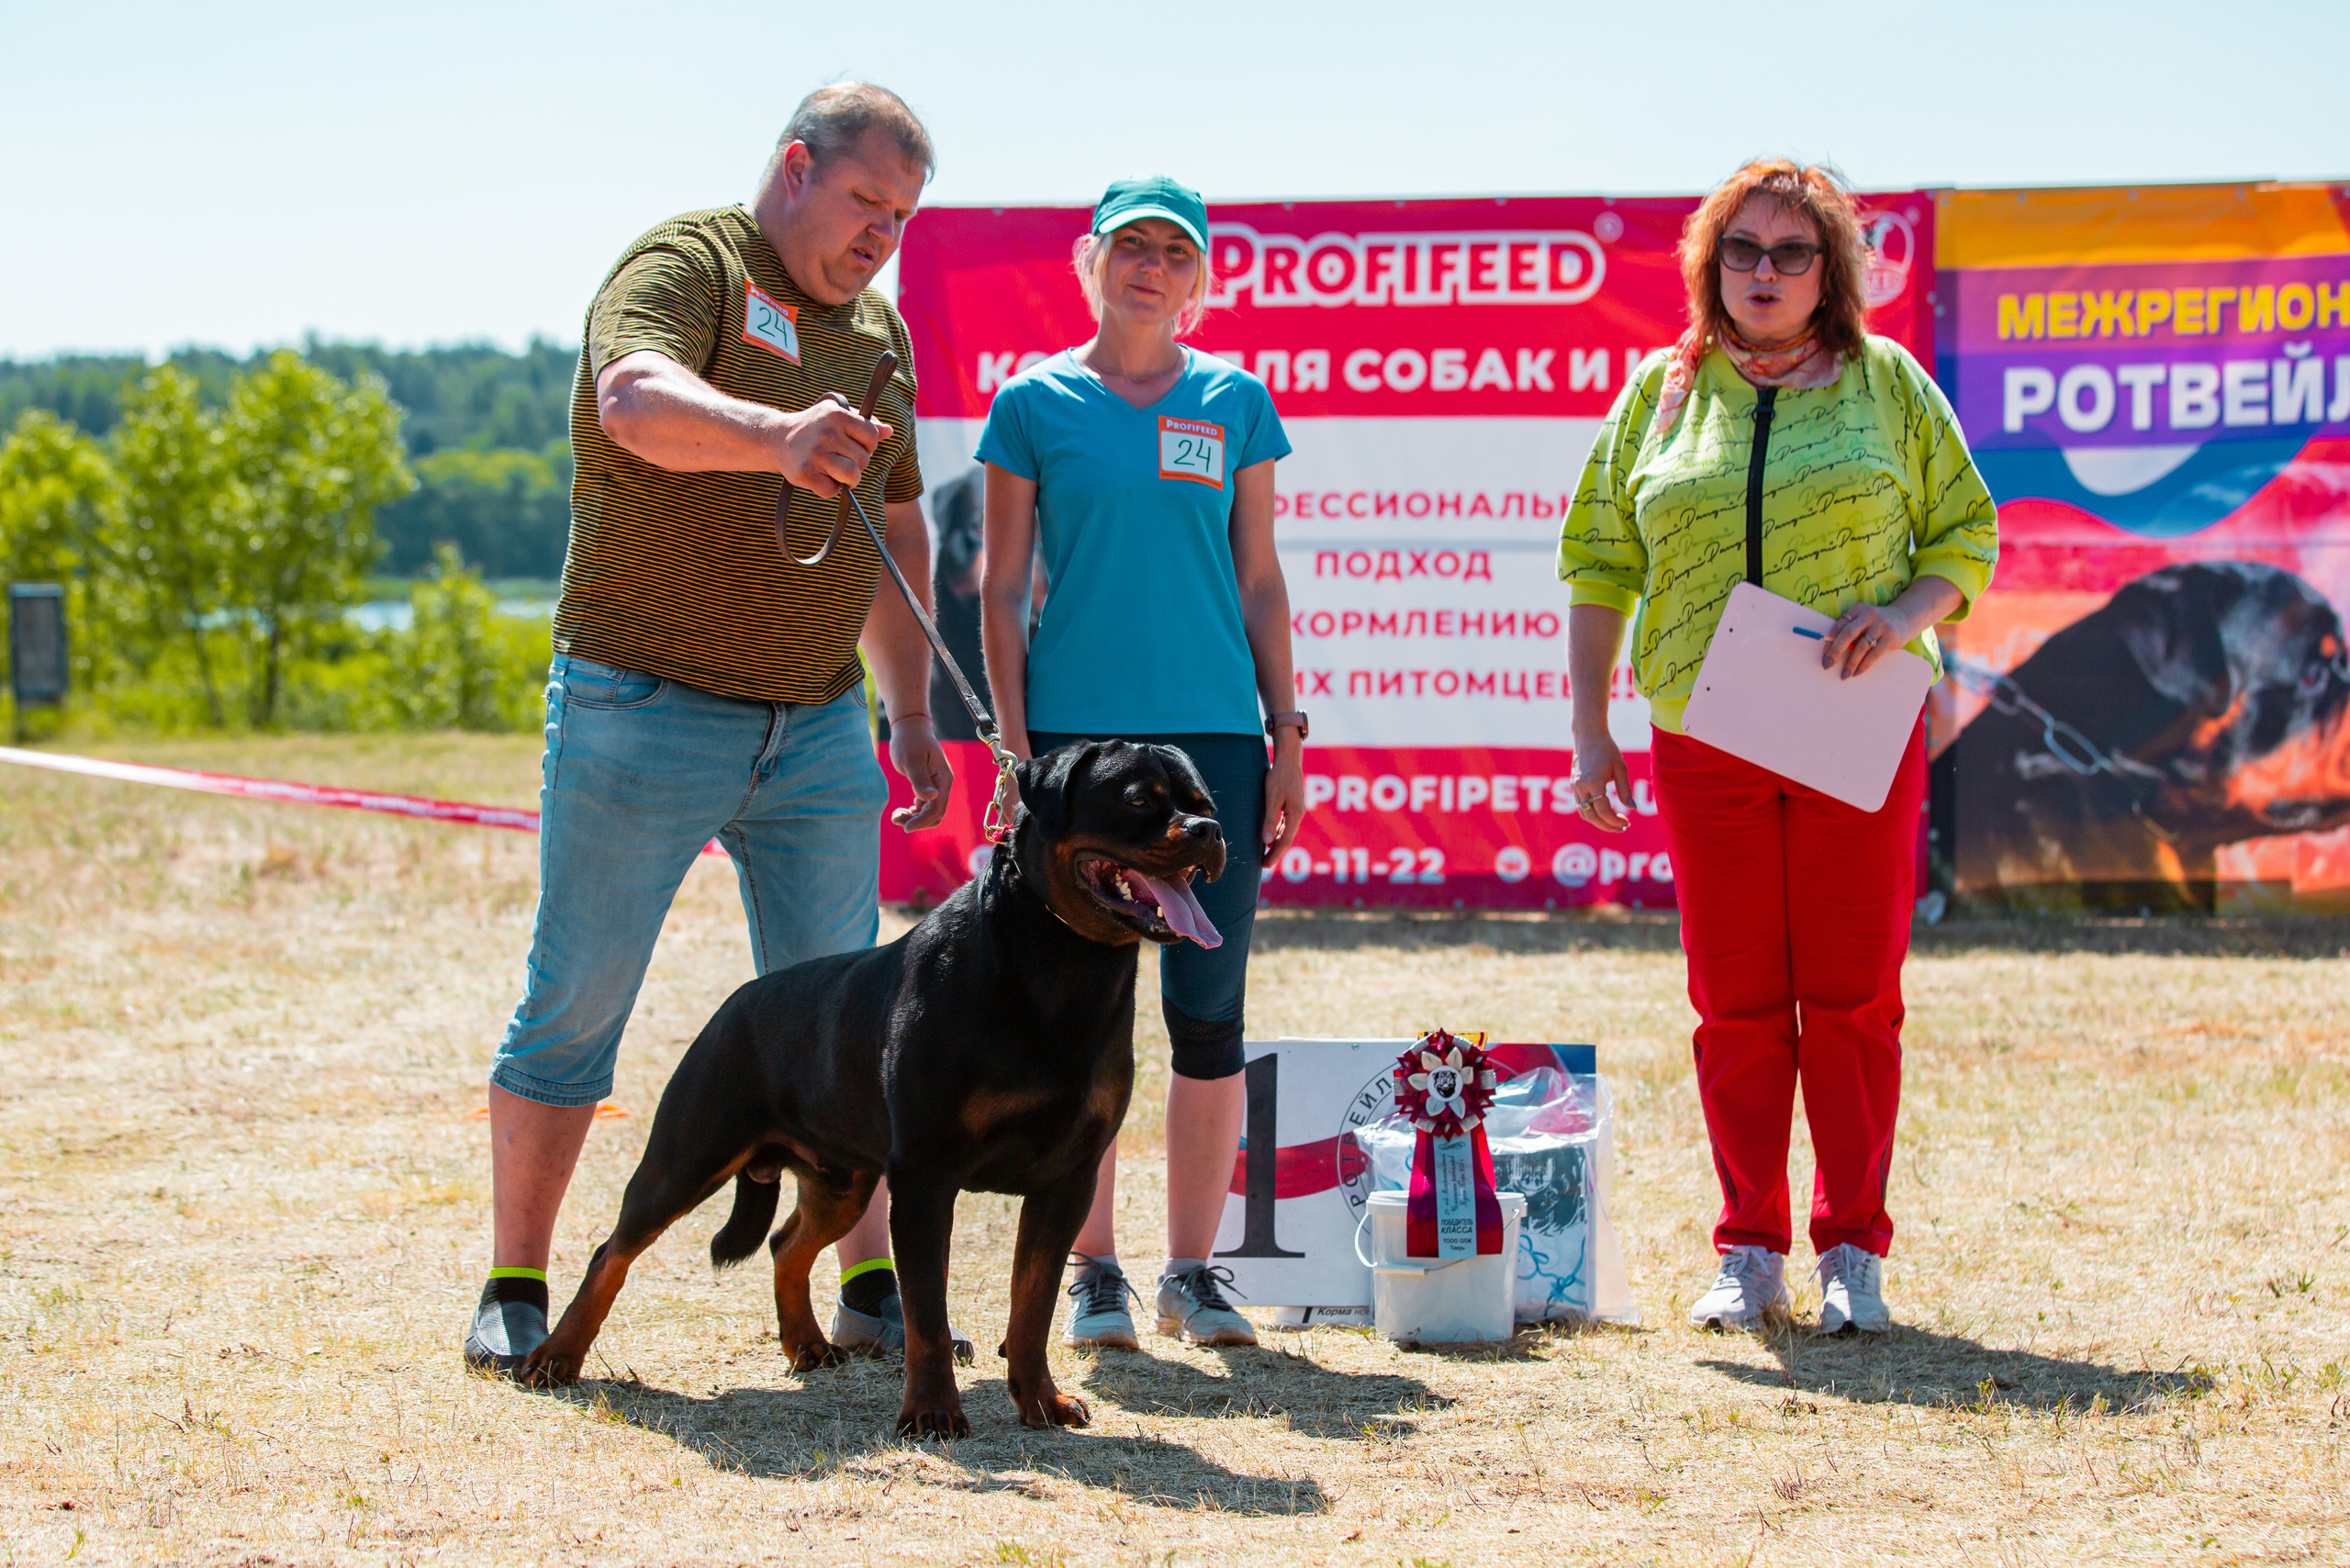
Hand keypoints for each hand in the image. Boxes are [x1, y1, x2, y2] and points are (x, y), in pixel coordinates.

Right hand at [776, 396, 891, 498]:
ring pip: (852, 475)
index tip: (854, 447)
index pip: (872, 436)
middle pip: (863, 459)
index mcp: (838, 415)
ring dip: (848, 480)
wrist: (776, 438)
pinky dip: (828, 489)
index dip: (868, 446)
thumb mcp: (838, 416)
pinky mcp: (806, 472)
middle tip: (840, 459)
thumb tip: (889, 431)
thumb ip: (865, 424)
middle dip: (856, 464)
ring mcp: (816, 453)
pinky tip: (820, 477)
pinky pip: (832, 491)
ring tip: (837, 473)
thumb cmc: (814, 427)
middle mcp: (828, 433)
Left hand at [887, 716, 951, 830]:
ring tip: (895, 815)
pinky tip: (901, 810)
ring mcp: (936, 786)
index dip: (923, 821)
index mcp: (943, 780)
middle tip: (895, 818)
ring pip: (929, 812)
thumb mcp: (912, 760)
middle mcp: (942, 785)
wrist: (909, 728)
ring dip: (914, 818)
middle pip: (935, 814)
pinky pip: (924, 806)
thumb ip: (920, 780)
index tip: (905, 827)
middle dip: (917, 821)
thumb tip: (931, 797)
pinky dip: (914, 812)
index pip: (937, 808)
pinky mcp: (927, 786)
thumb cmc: (910, 741)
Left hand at [1260, 741, 1306, 868]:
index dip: (1275, 854)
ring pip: (1286, 832)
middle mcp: (1298, 814)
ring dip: (1276, 844)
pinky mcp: (1292, 805)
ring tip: (1266, 855)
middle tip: (1264, 865)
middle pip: (1286, 838)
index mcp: (1296, 814)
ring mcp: (1296, 809)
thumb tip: (1266, 841)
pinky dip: (1278, 832)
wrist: (1288, 758)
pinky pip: (1285, 824)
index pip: (1285, 840)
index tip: (1266, 865)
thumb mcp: (1272, 798)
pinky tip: (1270, 838)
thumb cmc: (1279, 776)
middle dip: (1275, 852)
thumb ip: (1270, 819)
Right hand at [1569, 730, 1632, 832]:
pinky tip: (1605, 813)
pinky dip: (1592, 813)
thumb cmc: (1607, 749)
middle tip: (1622, 827)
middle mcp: (1581, 786)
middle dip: (1607, 826)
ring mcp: (1575, 786)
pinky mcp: (1574, 785)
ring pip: (1584, 813)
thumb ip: (1625, 789)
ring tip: (1614, 823)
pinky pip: (1581, 805)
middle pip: (1591, 816)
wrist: (1588, 736)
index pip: (1603, 810)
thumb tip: (1632, 808)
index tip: (1626, 822)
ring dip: (1599, 822)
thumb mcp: (1620, 768)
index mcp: (1594, 782)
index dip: (1614, 820)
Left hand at [1822, 602, 1913, 680]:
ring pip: (1861, 647)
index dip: (1829, 642)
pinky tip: (1857, 672)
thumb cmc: (1876, 624)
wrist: (1905, 618)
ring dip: (1850, 663)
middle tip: (1827, 665)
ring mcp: (1881, 625)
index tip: (1823, 657)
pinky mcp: (1891, 637)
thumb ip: (1850, 631)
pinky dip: (1864, 665)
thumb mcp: (1863, 620)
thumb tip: (1831, 653)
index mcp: (1857, 610)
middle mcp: (1869, 615)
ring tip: (1844, 675)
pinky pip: (1874, 654)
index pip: (1839, 626)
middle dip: (1835, 651)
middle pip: (1848, 634)